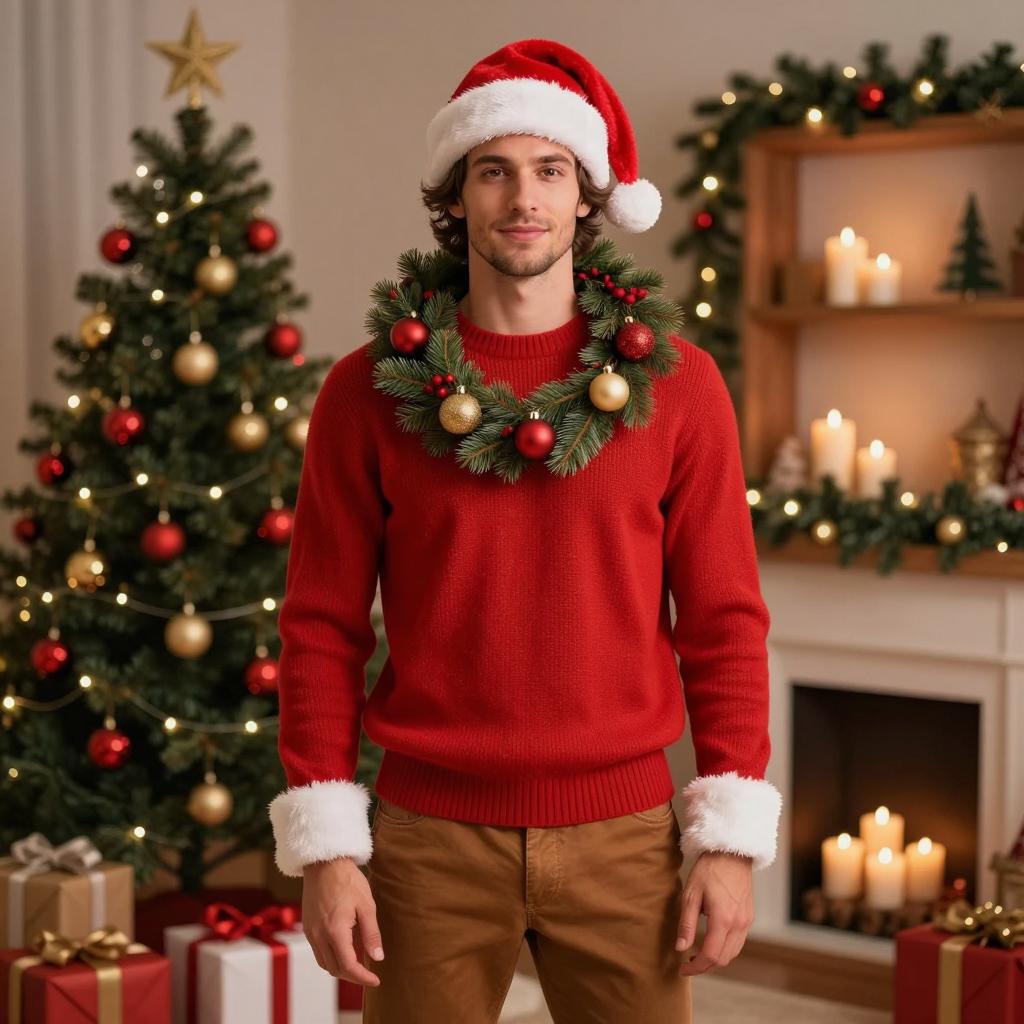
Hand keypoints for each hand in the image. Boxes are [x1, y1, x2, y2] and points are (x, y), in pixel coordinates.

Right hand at [302, 856, 382, 986]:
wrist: (324, 863)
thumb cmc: (348, 880)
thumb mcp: (366, 905)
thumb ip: (372, 934)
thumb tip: (378, 958)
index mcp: (335, 931)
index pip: (348, 966)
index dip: (363, 977)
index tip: (375, 981)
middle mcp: (319, 936)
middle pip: (335, 969)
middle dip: (352, 976)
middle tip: (369, 974)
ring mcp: (311, 932)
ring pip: (324, 964)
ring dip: (340, 969)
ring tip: (357, 965)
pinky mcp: (307, 927)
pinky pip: (318, 952)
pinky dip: (330, 958)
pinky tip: (343, 951)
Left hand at [675, 851, 753, 975]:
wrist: (731, 852)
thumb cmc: (709, 869)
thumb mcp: (691, 894)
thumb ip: (686, 923)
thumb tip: (680, 948)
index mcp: (723, 919)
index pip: (710, 955)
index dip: (695, 967)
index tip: (682, 969)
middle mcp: (739, 924)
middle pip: (723, 959)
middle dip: (705, 966)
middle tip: (688, 963)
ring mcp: (746, 921)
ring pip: (733, 953)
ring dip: (716, 959)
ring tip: (698, 954)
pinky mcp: (749, 917)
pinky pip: (738, 942)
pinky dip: (725, 948)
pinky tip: (712, 941)